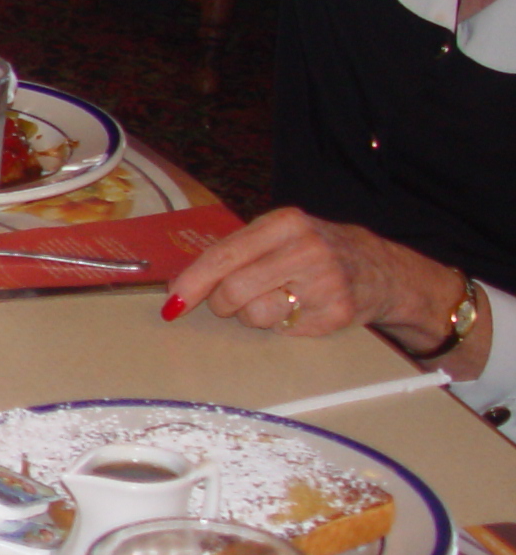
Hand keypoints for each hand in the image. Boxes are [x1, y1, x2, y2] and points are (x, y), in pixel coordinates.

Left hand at [162, 207, 480, 365]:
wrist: (380, 269)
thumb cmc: (313, 252)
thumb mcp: (279, 236)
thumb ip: (234, 252)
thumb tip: (179, 287)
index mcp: (285, 223)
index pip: (224, 255)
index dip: (193, 282)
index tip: (173, 303)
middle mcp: (307, 249)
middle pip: (234, 290)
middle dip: (225, 303)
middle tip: (236, 301)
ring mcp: (325, 282)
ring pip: (256, 314)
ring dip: (255, 315)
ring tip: (279, 299)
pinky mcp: (336, 313)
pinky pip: (284, 331)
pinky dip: (284, 325)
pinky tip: (302, 309)